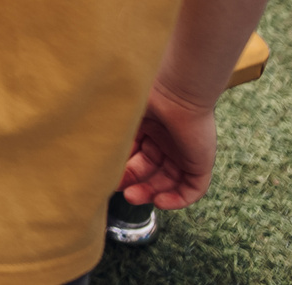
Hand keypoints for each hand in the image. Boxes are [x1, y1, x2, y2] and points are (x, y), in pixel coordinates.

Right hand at [119, 83, 216, 211]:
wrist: (176, 90)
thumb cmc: (145, 97)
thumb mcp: (120, 118)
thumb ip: (108, 136)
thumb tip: (90, 157)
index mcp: (148, 126)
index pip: (135, 154)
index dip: (122, 168)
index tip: (107, 176)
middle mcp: (166, 140)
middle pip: (150, 170)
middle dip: (134, 183)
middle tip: (120, 191)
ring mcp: (184, 152)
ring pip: (168, 182)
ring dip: (150, 193)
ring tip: (133, 197)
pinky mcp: (200, 163)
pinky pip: (192, 189)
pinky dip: (176, 200)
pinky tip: (158, 202)